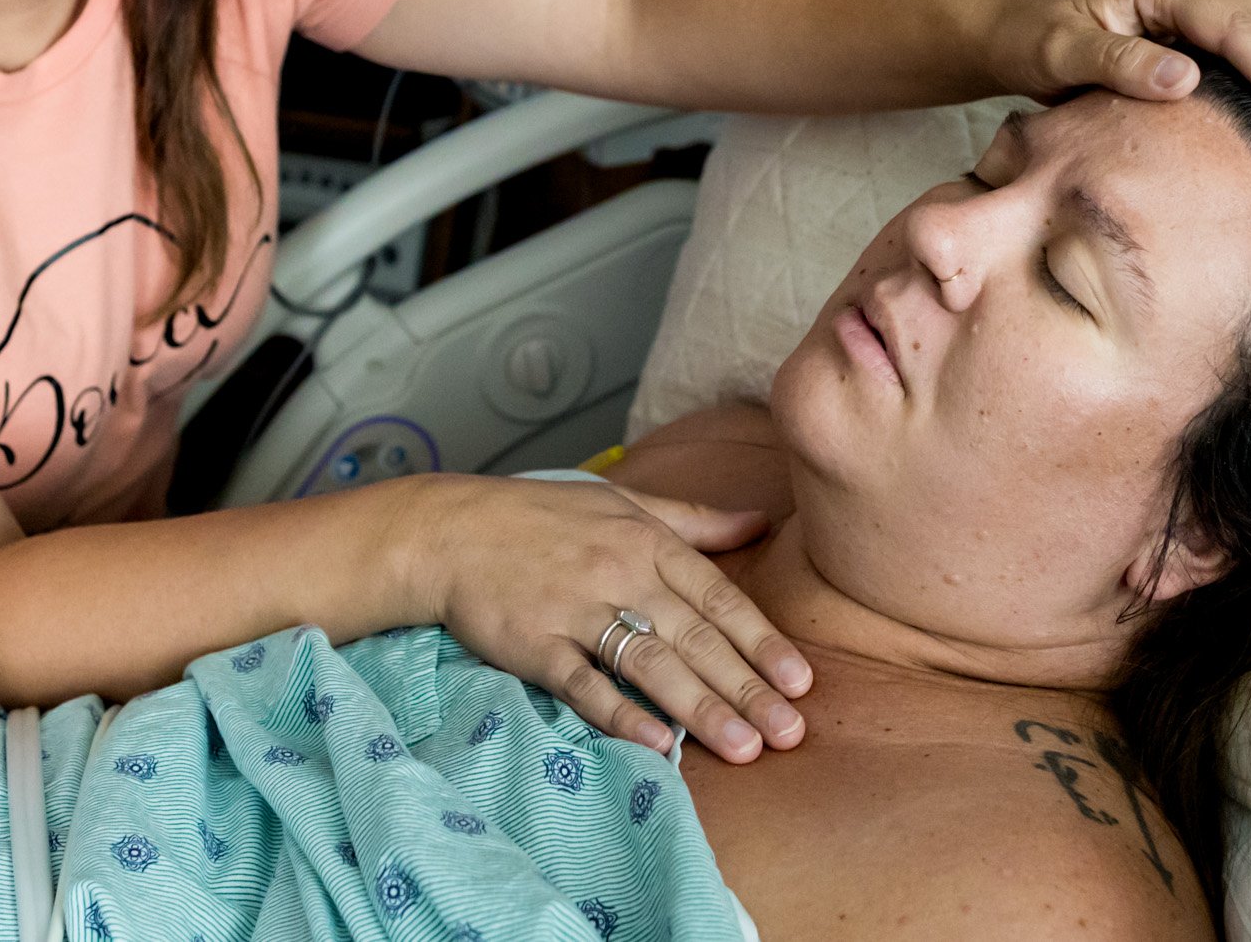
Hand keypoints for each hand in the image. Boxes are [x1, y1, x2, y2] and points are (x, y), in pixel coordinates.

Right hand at [397, 474, 811, 762]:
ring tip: (743, 748)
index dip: (762, 642)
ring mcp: (575, 609)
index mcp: (647, 541)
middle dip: (747, 689)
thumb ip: (695, 519)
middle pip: (694, 638)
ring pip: (650, 663)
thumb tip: (760, 522)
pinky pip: (583, 684)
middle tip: (789, 733)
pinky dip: (619, 713)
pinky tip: (656, 743)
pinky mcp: (534, 643)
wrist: (450, 528)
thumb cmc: (541, 516)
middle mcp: (619, 573)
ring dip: (700, 708)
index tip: (801, 682)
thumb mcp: (624, 501)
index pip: (718, 598)